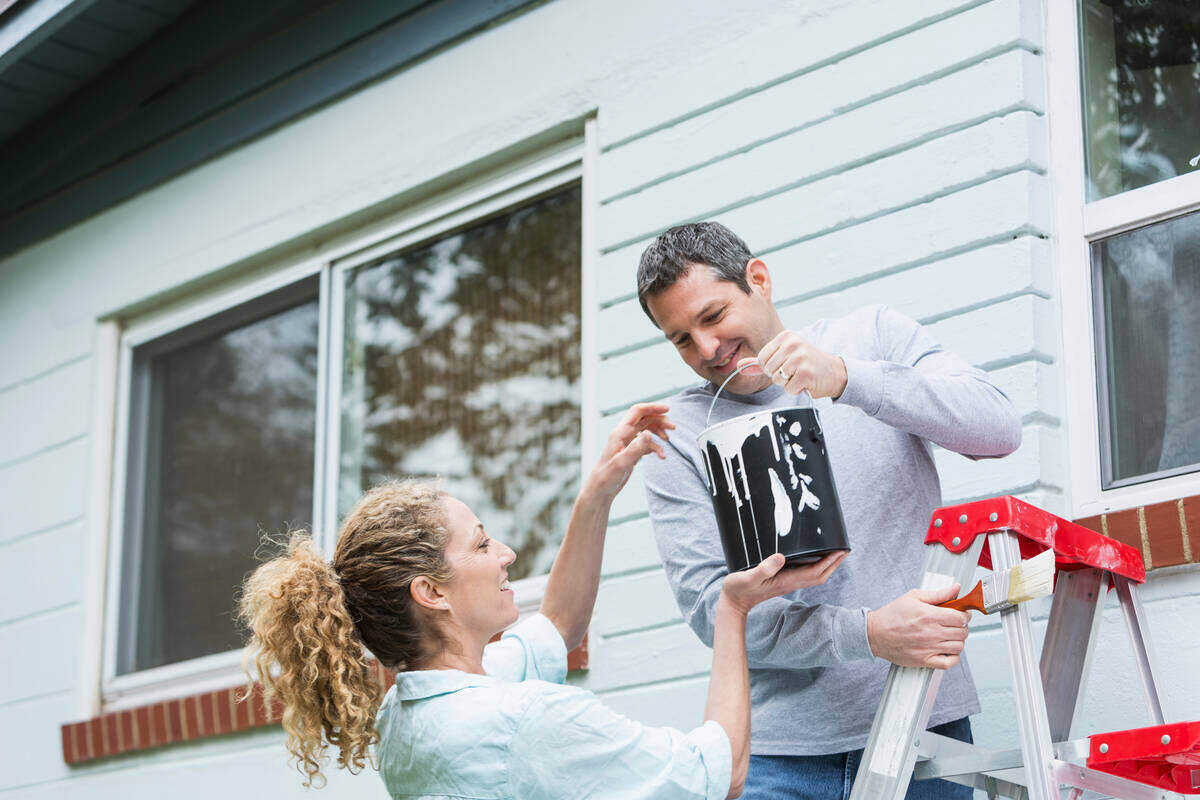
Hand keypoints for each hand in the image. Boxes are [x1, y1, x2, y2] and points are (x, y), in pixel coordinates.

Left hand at [585, 402, 674, 499]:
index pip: (637, 412)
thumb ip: (636, 448)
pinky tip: (661, 456)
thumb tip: (649, 433)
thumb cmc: (607, 476)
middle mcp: (624, 434)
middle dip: (660, 420)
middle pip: (645, 419)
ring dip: (659, 432)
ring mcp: (628, 442)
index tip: (668, 410)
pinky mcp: (631, 451)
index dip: (653, 407)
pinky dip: (656, 446)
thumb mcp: (623, 462)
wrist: (601, 489)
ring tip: (668, 440)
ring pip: (647, 429)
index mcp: (620, 432)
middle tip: (673, 428)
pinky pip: (646, 443)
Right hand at [720, 551, 846, 614]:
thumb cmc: (738, 589)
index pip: (814, 572)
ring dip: (827, 565)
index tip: (840, 551)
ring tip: (835, 553)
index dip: (829, 562)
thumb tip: (781, 557)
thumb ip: (764, 568)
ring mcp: (787, 583)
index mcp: (786, 581)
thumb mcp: (747, 577)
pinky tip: (814, 557)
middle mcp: (790, 583)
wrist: (733, 603)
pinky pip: (805, 574)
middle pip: (820, 575)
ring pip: (814, 575)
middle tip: (845, 549)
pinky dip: (815, 565)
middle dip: (834, 564)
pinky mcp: (783, 581)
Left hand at [735, 330, 847, 398]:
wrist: (834, 372)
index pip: (762, 358)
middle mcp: (793, 344)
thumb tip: (739, 366)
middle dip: (779, 376)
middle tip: (795, 371)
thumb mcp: (784, 357)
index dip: (770, 367)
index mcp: (786, 337)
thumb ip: (760, 362)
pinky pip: (788, 388)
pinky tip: (806, 382)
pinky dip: (796, 389)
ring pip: (777, 380)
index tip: (784, 365)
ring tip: (800, 376)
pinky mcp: (806, 373)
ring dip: (788, 383)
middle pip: (768, 370)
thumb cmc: (808, 364)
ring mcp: (800, 358)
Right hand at [866, 585, 970, 668]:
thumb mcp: (914, 597)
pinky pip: (949, 663)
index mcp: (929, 615)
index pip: (961, 618)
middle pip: (962, 632)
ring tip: (950, 636)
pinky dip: (954, 657)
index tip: (961, 614)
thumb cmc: (892, 615)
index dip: (965, 615)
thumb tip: (956, 588)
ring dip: (958, 640)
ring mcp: (929, 648)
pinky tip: (948, 650)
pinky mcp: (925, 660)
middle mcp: (931, 633)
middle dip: (962, 627)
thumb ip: (938, 594)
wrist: (875, 634)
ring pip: (958, 647)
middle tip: (955, 624)